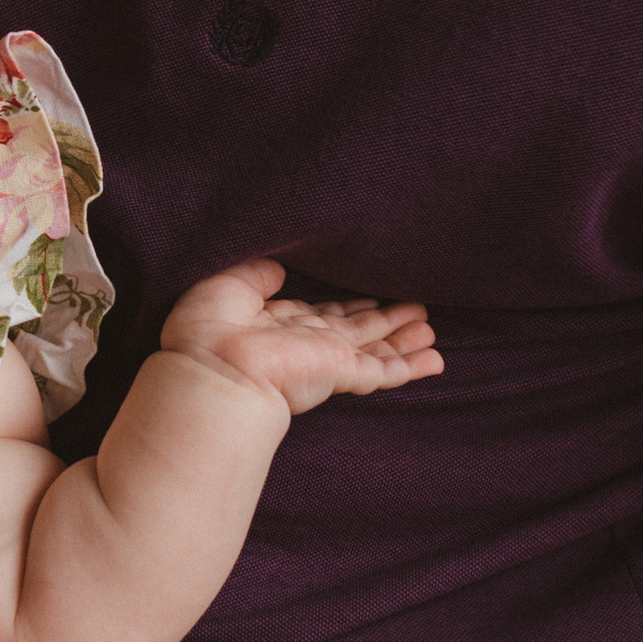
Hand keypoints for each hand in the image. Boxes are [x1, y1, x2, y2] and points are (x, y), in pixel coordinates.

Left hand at [162, 258, 439, 416]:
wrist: (214, 369)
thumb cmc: (207, 330)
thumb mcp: (228, 286)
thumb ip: (257, 274)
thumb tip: (278, 269)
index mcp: (280, 324)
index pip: (322, 316)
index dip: (347, 309)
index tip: (370, 301)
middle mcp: (307, 343)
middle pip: (357, 332)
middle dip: (386, 323)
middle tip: (418, 314)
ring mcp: (327, 360)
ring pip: (377, 350)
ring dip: (405, 342)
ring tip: (432, 334)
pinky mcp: (342, 373)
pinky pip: (384, 370)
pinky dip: (411, 366)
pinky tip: (435, 360)